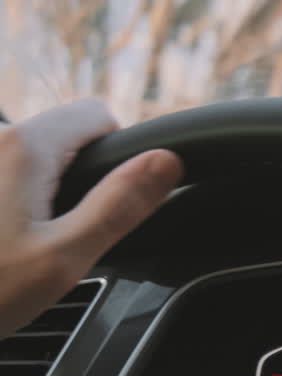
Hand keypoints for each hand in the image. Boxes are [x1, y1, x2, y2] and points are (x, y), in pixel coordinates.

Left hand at [0, 99, 181, 336]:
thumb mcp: (64, 257)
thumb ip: (120, 205)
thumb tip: (167, 162)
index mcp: (23, 149)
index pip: (96, 114)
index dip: (119, 157)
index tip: (107, 204)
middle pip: (61, 137)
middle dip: (77, 179)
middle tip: (62, 238)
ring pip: (30, 162)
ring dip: (42, 195)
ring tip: (23, 250)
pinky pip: (6, 182)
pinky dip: (14, 208)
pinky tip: (1, 251)